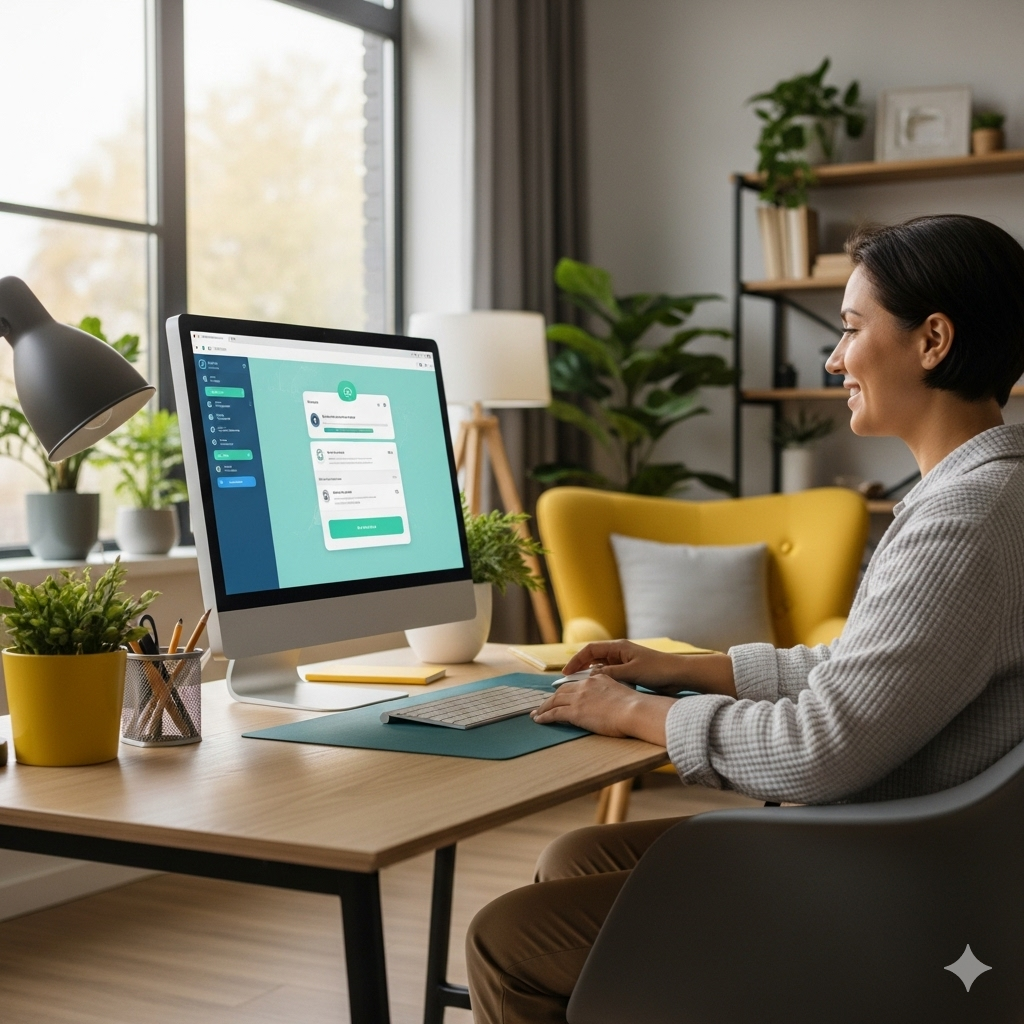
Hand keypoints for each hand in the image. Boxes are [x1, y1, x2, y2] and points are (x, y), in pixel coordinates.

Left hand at [531, 673, 673, 744]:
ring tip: (537, 714)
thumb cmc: (635, 706)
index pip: (576, 684)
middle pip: (562, 691)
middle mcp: (585, 686)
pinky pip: (554, 713)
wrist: (635, 710)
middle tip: (543, 705)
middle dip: (551, 698)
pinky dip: (544, 716)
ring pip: (554, 701)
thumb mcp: (623, 691)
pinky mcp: (575, 712)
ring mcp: (579, 698)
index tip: (560, 695)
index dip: (566, 690)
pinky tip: (539, 720)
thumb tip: (611, 697)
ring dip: (544, 707)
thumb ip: (612, 690)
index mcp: (597, 680)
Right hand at [562, 640, 736, 697]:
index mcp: (618, 647)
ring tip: (578, 688)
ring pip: (600, 667)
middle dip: (579, 668)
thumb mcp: (631, 672)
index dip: (576, 660)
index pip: (589, 650)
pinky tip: (596, 690)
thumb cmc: (657, 670)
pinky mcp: (630, 672)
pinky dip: (600, 681)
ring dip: (589, 675)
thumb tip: (591, 676)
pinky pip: (609, 675)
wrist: (679, 675)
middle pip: (592, 657)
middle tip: (567, 681)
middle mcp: (619, 652)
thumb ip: (609, 673)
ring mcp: (624, 662)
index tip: (565, 672)